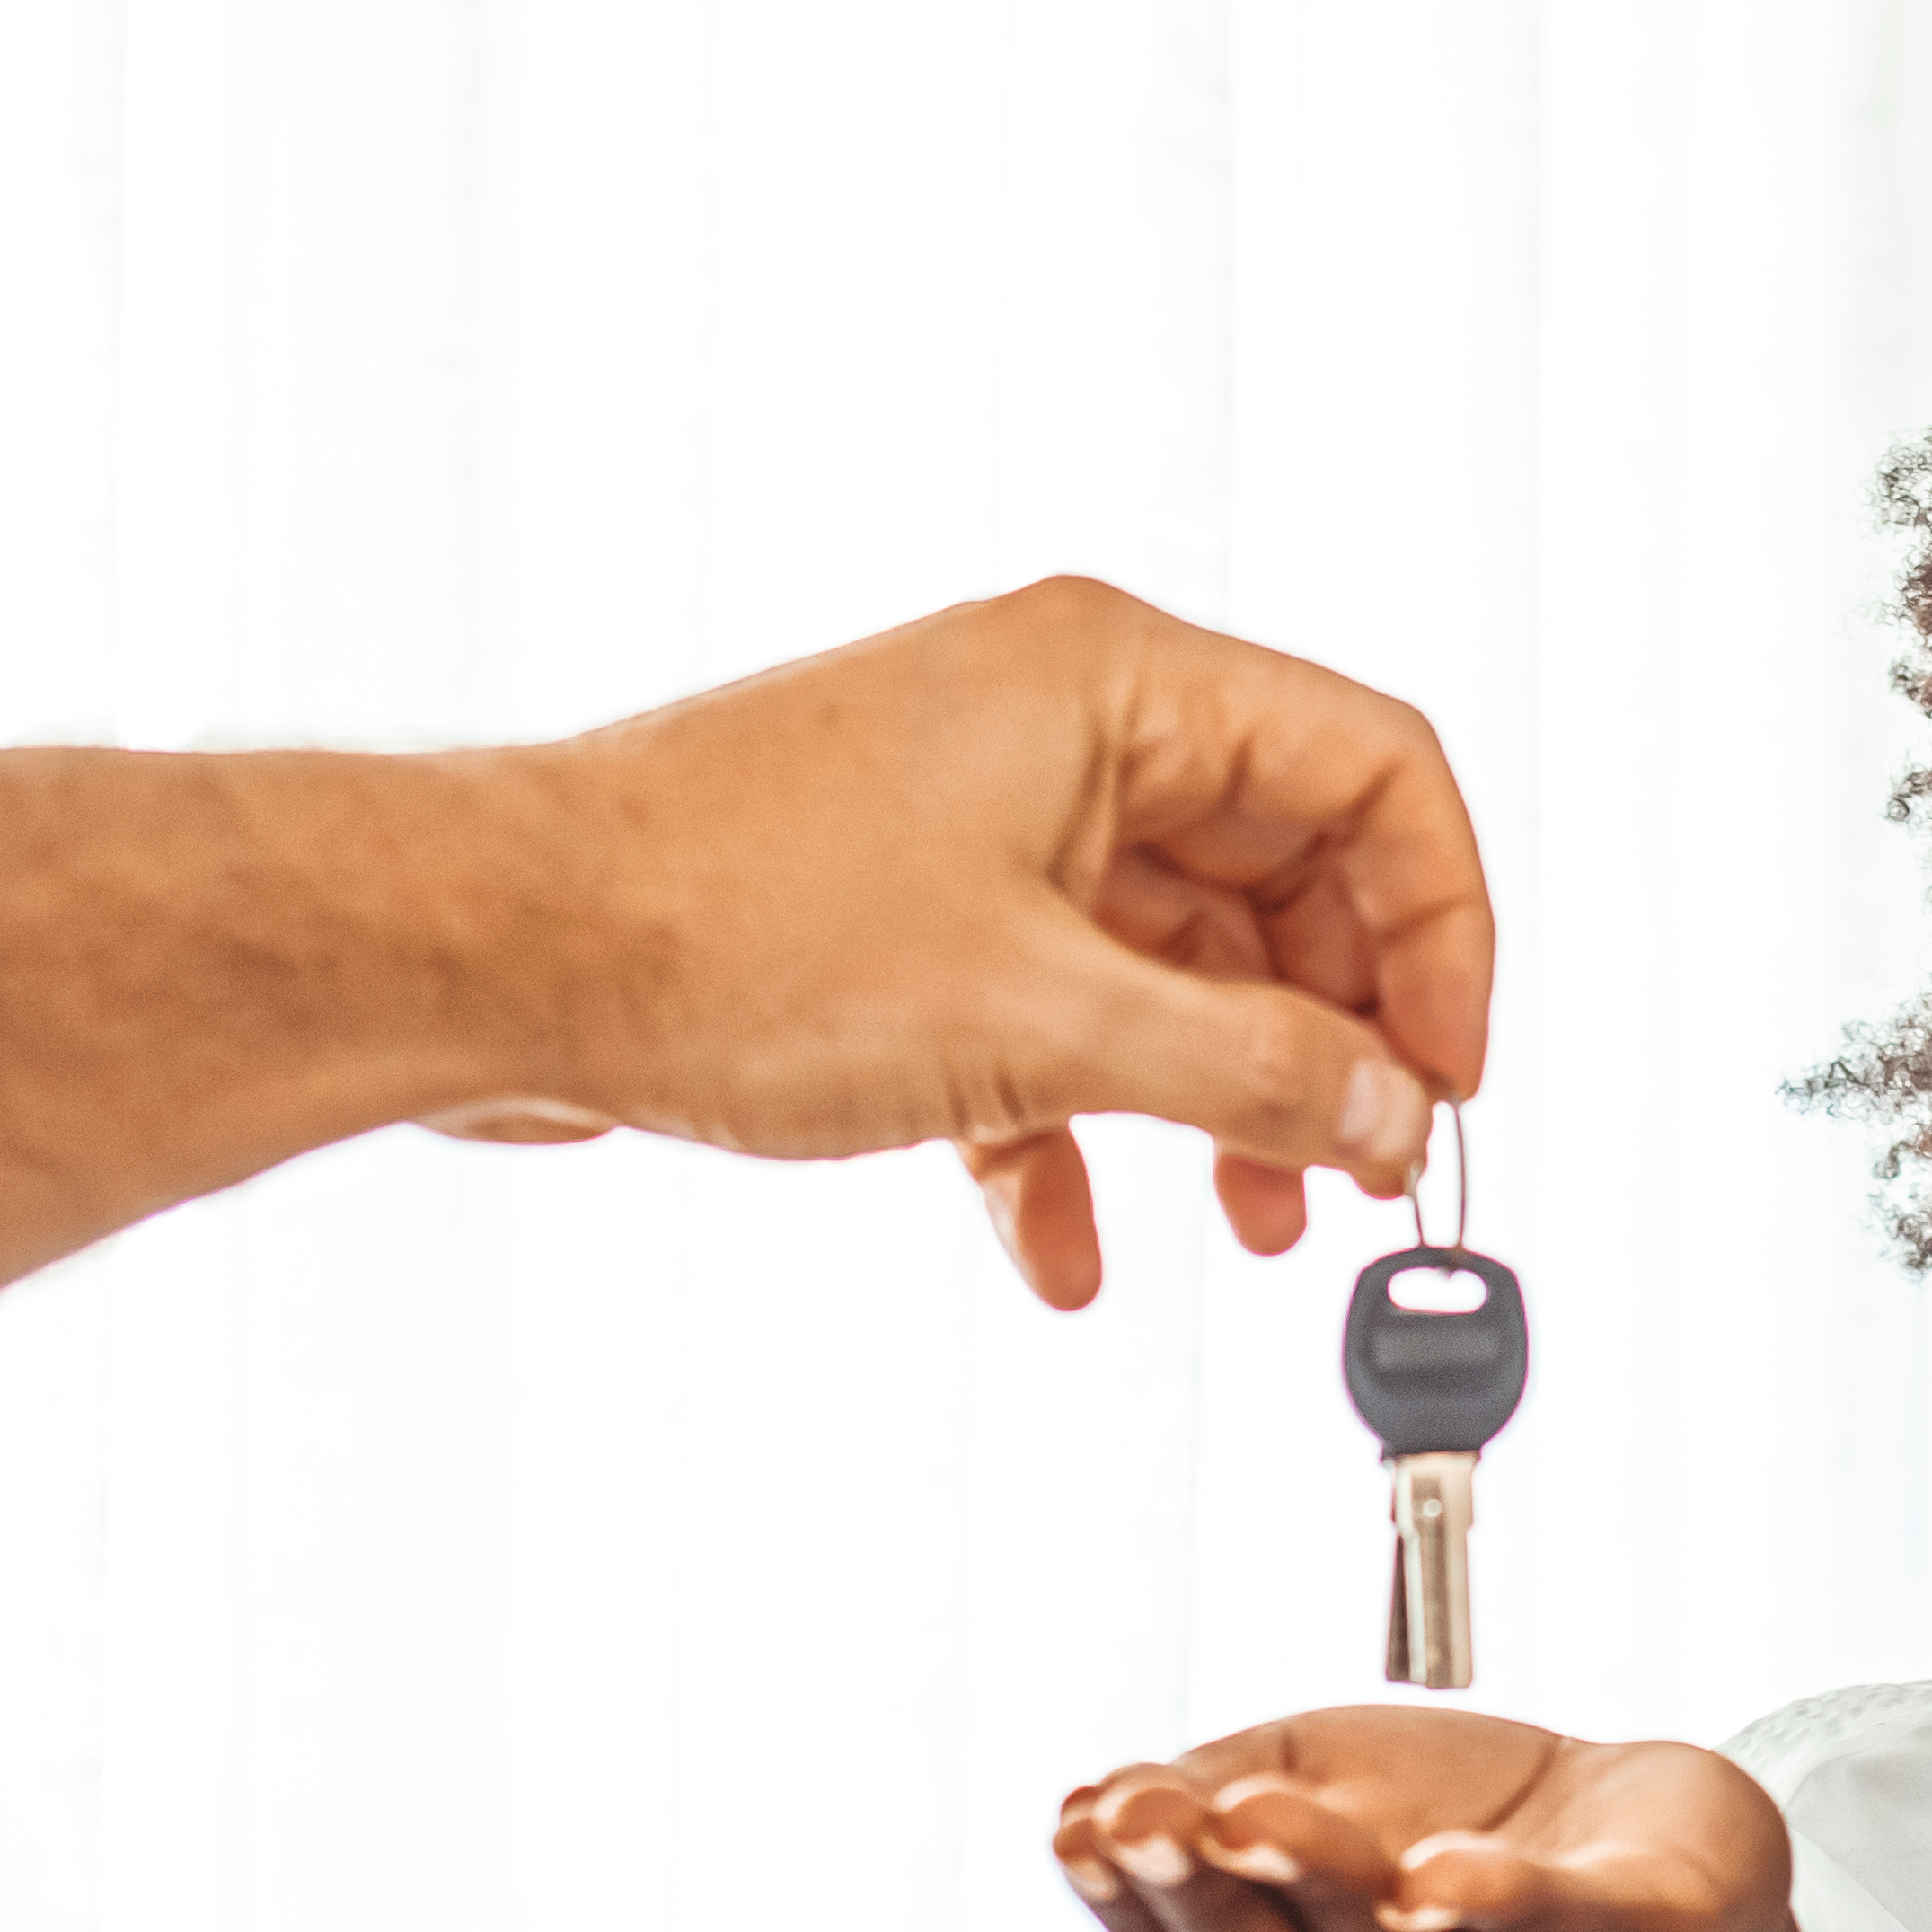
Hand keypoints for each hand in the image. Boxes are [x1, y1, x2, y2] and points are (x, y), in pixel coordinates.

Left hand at [430, 577, 1497, 1307]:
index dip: (1443, 930)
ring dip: (1218, 1104)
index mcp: (1113, 679)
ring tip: (1254, 1231)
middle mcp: (1056, 725)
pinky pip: (1048, 1017)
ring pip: (1169, 959)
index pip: (1373, 769)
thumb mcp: (1040, 1023)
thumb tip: (1391, 1116)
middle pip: (1284, 874)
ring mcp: (976, 818)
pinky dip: (1074, 1132)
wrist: (486, 956)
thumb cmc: (725, 933)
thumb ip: (1249, 1072)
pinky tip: (1064, 1252)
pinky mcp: (902, 915)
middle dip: (1332, 1037)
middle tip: (1362, 1174)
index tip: (1446, 1081)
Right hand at [1051, 1710, 1792, 1931]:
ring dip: (1321, 1887)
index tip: (1076, 1828)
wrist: (1670, 1838)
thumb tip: (1091, 1809)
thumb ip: (1207, 1803)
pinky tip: (1430, 1879)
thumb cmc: (1463, 1818)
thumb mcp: (1312, 1784)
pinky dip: (1491, 1906)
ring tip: (1247, 1814)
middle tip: (1137, 1819)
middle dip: (1207, 1904)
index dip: (1134, 1915)